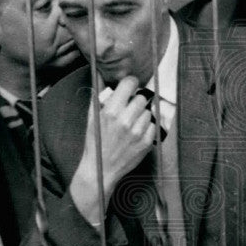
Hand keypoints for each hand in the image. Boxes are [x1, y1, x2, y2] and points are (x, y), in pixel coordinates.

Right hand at [69, 76, 155, 224]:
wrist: (101, 170)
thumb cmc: (95, 143)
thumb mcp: (92, 117)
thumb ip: (98, 95)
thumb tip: (100, 76)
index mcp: (111, 111)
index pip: (130, 83)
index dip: (130, 84)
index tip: (129, 87)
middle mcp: (125, 120)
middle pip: (141, 98)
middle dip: (135, 102)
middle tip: (128, 110)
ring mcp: (137, 132)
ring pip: (148, 112)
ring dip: (141, 116)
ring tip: (130, 125)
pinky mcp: (146, 143)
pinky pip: (153, 126)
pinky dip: (146, 128)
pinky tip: (135, 134)